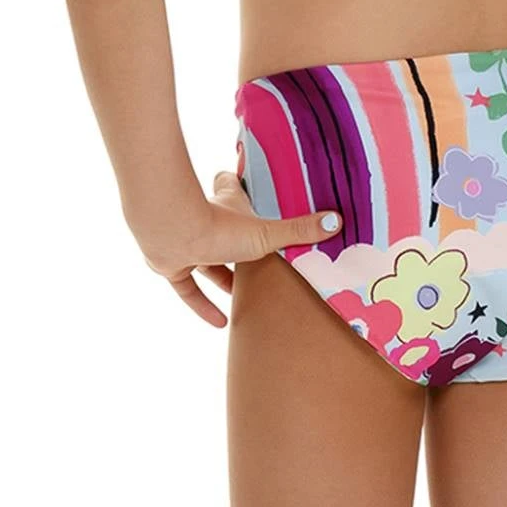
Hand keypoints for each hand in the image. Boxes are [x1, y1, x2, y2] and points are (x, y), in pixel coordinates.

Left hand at [139, 171, 341, 326]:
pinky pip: (188, 288)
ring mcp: (187, 244)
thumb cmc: (217, 225)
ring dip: (222, 275)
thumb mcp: (265, 233)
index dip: (237, 184)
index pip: (230, 183)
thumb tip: (337, 220)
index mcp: (228, 204)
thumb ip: (299, 230)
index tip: (248, 187)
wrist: (169, 236)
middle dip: (238, 240)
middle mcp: (206, 220)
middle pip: (222, 225)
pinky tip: (219, 322)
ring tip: (243, 291)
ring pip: (207, 259)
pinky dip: (202, 305)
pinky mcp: (172, 266)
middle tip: (259, 256)